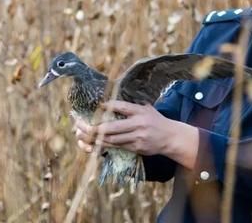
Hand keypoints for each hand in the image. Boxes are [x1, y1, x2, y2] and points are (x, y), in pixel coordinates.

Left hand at [74, 100, 198, 168]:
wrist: (171, 137)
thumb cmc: (156, 120)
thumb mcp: (146, 108)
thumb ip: (131, 106)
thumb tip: (110, 102)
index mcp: (140, 111)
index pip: (122, 107)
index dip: (109, 106)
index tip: (99, 105)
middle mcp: (138, 124)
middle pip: (112, 127)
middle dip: (94, 127)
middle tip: (81, 125)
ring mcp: (137, 137)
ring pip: (112, 139)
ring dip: (96, 138)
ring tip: (83, 135)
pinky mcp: (137, 148)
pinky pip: (118, 147)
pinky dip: (105, 145)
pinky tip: (95, 143)